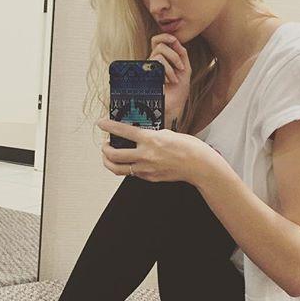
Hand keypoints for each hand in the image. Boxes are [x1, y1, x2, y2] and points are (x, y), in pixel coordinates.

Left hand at [95, 117, 215, 186]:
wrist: (199, 165)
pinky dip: (126, 167)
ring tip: (109, 156)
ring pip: (117, 169)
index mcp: (150, 139)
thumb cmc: (187, 147)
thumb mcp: (167, 133)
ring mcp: (146, 169)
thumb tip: (138, 136)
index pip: (122, 131)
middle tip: (105, 144)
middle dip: (105, 149)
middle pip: (113, 155)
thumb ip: (150, 135)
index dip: (108, 126)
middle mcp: (145, 155)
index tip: (100, 123)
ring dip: (109, 162)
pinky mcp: (150, 178)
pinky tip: (128, 162)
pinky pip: (132, 173)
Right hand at [148, 33, 191, 128]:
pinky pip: (157, 61)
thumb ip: (181, 53)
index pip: (157, 40)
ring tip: (176, 76)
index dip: (165, 36)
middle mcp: (152, 62)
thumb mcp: (185, 68)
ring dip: (172, 62)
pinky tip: (169, 81)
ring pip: (159, 51)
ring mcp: (148, 67)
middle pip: (158, 43)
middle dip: (174, 53)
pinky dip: (168, 70)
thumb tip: (175, 40)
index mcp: (160, 59)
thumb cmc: (179, 90)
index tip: (175, 41)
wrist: (174, 105)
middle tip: (181, 67)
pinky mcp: (146, 73)